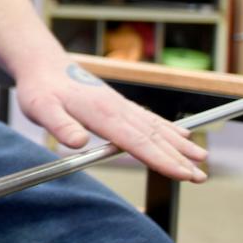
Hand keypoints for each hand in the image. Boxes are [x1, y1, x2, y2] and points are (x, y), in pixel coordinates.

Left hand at [16, 61, 207, 182]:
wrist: (43, 65)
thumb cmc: (40, 89)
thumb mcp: (41, 109)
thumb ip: (60, 125)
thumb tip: (78, 142)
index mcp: (103, 114)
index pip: (138, 141)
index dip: (162, 159)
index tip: (183, 174)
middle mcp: (117, 109)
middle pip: (154, 137)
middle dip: (179, 158)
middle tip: (202, 177)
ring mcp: (120, 106)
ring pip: (156, 128)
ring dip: (179, 145)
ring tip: (202, 159)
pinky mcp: (118, 105)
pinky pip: (149, 119)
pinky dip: (168, 128)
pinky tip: (182, 135)